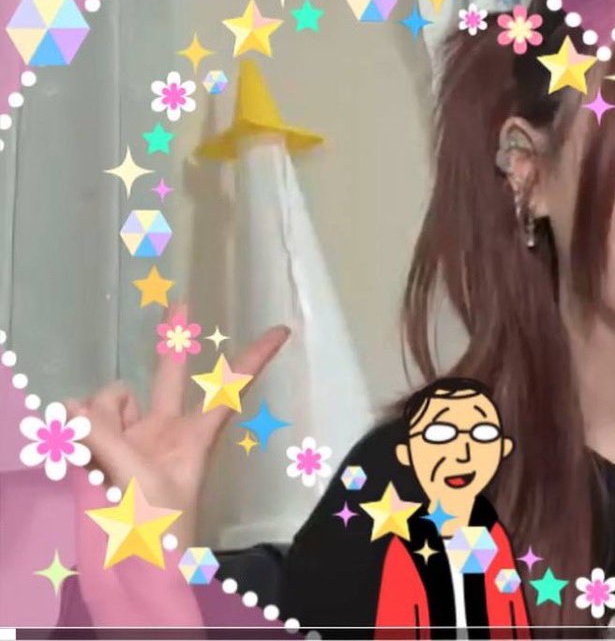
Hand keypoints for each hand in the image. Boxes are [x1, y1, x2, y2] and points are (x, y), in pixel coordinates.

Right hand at [66, 301, 289, 547]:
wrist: (132, 570)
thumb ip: (108, 437)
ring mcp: (131, 438)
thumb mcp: (142, 479)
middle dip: (173, 340)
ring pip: (109, 398)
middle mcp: (165, 429)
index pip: (230, 386)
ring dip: (99, 414)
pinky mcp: (99, 449)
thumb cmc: (156, 529)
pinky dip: (74, 427)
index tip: (282, 330)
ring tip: (98, 455)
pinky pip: (80, 418)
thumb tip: (73, 410)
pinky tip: (74, 450)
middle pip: (170, 375)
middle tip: (181, 301)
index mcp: (197, 436)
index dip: (254, 357)